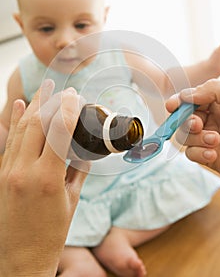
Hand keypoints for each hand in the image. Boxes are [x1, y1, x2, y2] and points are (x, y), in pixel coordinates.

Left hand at [0, 79, 87, 276]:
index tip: (75, 96)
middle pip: (37, 124)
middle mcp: (24, 171)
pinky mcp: (1, 174)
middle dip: (50, 101)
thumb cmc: (51, 234)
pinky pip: (9, 142)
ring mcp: (8, 172)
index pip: (58, 132)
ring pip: (21, 130)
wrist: (21, 259)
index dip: (68, 109)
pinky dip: (16, 122)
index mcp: (47, 179)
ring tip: (44, 90)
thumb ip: (78, 169)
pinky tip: (21, 106)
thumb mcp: (72, 200)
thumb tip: (84, 148)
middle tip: (60, 87)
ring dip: (34, 107)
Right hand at [166, 79, 219, 177]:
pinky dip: (198, 154)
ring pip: (185, 136)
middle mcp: (212, 120)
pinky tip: (213, 154)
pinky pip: (191, 154)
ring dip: (196, 138)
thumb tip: (185, 95)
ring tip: (215, 140)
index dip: (179, 101)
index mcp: (218, 103)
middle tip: (198, 124)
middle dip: (186, 121)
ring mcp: (209, 139)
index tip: (172, 105)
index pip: (191, 100)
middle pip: (183, 118)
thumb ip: (212, 90)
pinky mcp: (210, 157)